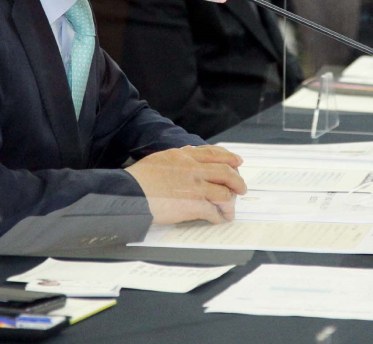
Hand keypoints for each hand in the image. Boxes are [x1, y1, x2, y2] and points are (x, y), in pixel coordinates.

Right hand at [126, 145, 245, 224]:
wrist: (130, 193)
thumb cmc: (140, 178)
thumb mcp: (161, 158)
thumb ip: (178, 157)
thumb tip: (189, 154)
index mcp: (185, 156)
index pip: (214, 153)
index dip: (229, 157)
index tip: (237, 162)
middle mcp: (193, 169)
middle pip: (225, 172)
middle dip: (237, 181)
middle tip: (242, 188)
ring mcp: (195, 187)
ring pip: (224, 193)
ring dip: (230, 203)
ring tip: (230, 210)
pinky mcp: (192, 205)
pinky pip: (213, 211)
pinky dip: (218, 216)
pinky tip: (218, 219)